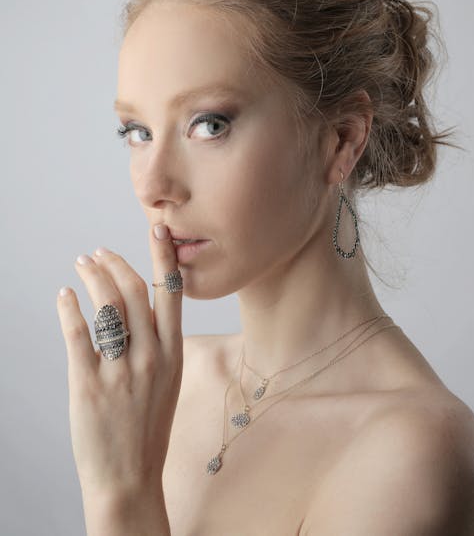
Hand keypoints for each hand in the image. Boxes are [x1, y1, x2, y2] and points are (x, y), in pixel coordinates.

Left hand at [56, 223, 182, 497]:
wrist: (129, 478)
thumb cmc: (148, 427)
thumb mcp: (168, 381)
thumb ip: (159, 343)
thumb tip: (138, 308)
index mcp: (174, 353)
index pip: (171, 292)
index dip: (163, 257)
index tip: (157, 230)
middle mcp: (151, 356)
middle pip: (133, 291)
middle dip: (115, 263)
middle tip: (99, 253)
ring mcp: (120, 371)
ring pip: (107, 306)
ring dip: (92, 277)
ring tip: (82, 266)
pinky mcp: (88, 385)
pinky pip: (78, 334)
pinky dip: (68, 308)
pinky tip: (64, 296)